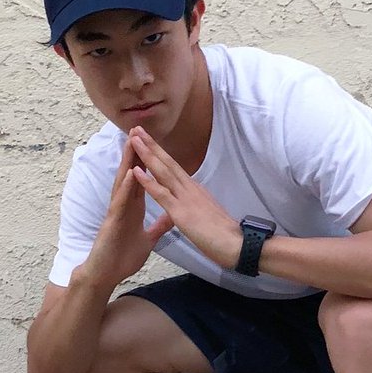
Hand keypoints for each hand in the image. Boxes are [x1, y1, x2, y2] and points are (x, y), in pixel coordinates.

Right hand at [81, 131, 173, 288]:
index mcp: (133, 207)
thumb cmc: (122, 257)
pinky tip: (131, 173)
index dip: (147, 160)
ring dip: (128, 162)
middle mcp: (124, 205)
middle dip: (135, 152)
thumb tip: (171, 215)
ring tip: (132, 141)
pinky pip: (120, 202)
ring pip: (123, 182)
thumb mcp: (148, 239)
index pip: (142, 178)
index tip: (153, 142)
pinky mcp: (112, 222)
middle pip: (131, 173)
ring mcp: (117, 211)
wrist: (106, 275)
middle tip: (139, 129)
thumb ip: (159, 226)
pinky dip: (126, 187)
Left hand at [129, 129, 242, 268]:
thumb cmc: (226, 236)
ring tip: (134, 138)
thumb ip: (199, 208)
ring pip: (163, 172)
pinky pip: (161, 194)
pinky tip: (136, 170)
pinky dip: (147, 181)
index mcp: (195, 191)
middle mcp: (190, 189)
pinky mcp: (181, 212)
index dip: (160, 153)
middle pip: (167, 163)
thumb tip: (194, 206)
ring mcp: (186, 199)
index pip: (174, 168)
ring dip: (147, 155)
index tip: (148, 140)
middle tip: (136, 128)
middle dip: (151, 145)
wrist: (238, 244)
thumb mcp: (209, 216)